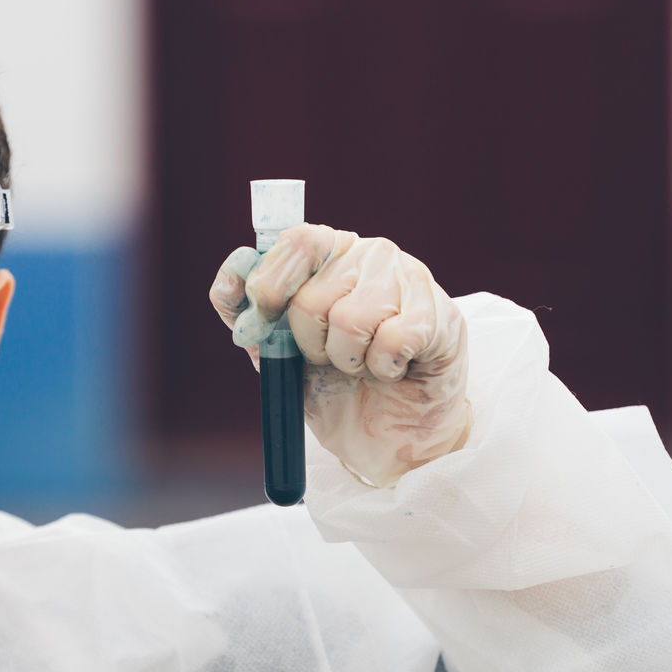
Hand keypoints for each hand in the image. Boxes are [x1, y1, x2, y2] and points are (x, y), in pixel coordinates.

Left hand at [210, 224, 469, 486]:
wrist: (387, 430)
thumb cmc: (334, 382)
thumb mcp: (276, 349)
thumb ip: (246, 312)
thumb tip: (230, 278)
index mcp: (329, 250)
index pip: (296, 241)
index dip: (270, 287)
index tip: (262, 325)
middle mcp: (370, 253)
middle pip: (313, 297)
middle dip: (311, 344)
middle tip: (332, 357)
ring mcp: (410, 278)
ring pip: (352, 321)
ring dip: (349, 360)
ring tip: (363, 364)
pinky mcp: (441, 314)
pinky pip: (393, 341)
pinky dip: (384, 368)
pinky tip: (392, 369)